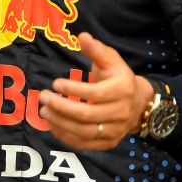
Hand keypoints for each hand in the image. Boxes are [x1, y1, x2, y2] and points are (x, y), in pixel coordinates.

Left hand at [37, 32, 154, 150]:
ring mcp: (116, 131)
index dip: (74, 89)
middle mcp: (121, 113)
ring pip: (84, 132)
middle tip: (43, 97)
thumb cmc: (118, 77)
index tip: (55, 83)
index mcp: (122, 89)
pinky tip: (53, 125)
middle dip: (61, 107)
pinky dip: (66, 137)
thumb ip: (96, 49)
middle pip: (87, 115)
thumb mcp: (111, 59)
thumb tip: (82, 36)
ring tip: (44, 111)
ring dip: (60, 123)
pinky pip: (85, 144)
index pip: (96, 93)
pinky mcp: (109, 143)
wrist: (138, 103)